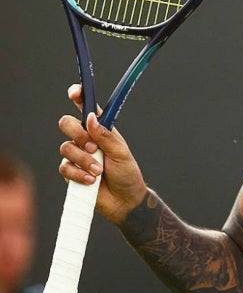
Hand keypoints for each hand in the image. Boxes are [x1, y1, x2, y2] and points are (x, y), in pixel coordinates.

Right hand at [57, 84, 147, 223]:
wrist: (124, 200)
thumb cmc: (127, 173)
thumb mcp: (121, 153)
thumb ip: (105, 136)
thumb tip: (90, 117)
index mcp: (101, 129)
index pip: (87, 108)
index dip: (79, 97)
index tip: (75, 92)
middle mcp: (86, 139)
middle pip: (66, 123)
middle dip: (77, 134)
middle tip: (93, 147)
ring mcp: (76, 155)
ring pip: (65, 147)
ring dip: (83, 160)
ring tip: (99, 171)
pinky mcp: (70, 171)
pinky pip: (64, 167)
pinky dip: (78, 174)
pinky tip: (91, 181)